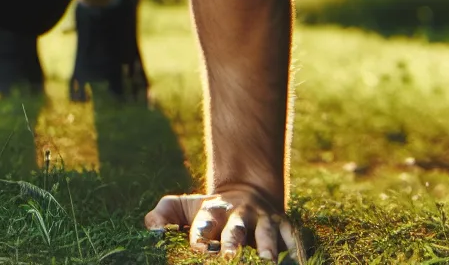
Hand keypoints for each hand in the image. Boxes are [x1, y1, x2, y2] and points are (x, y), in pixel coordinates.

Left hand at [144, 188, 305, 261]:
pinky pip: (293, 237)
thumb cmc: (210, 209)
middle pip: (236, 228)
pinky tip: (296, 260)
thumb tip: (151, 228)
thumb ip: (164, 214)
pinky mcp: (284, 225)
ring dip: (268, 245)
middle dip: (234, 242)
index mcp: (213, 210)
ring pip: (267, 231)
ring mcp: (264, 219)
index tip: (198, 248)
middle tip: (230, 256)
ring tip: (267, 260)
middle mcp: (239, 214)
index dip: (201, 235)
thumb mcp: (184, 207)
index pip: (204, 224)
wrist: (247, 191)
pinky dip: (296, 249)